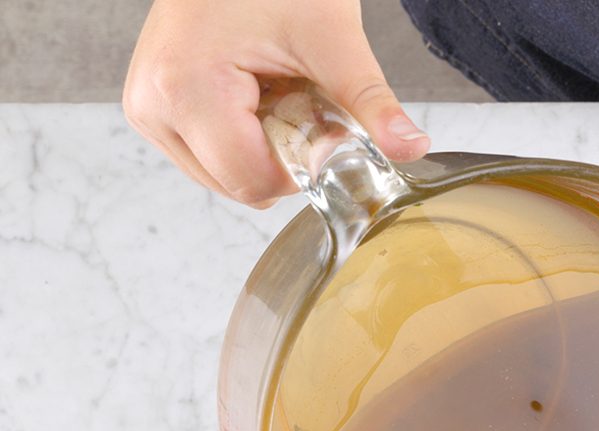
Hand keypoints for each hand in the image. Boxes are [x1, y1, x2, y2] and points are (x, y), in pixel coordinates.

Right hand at [124, 0, 428, 205]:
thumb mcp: (333, 38)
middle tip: (294, 95)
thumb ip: (370, 103)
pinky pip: (212, 158)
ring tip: (269, 88)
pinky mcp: (154, 110)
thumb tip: (412, 147)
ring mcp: (148, 109)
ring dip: (263, 149)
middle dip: (283, 156)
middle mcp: (154, 105)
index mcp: (185, 87)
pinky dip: (243, 139)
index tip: (318, 118)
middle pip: (241, 186)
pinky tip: (251, 94)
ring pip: (227, 178)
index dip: (301, 164)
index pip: (256, 181)